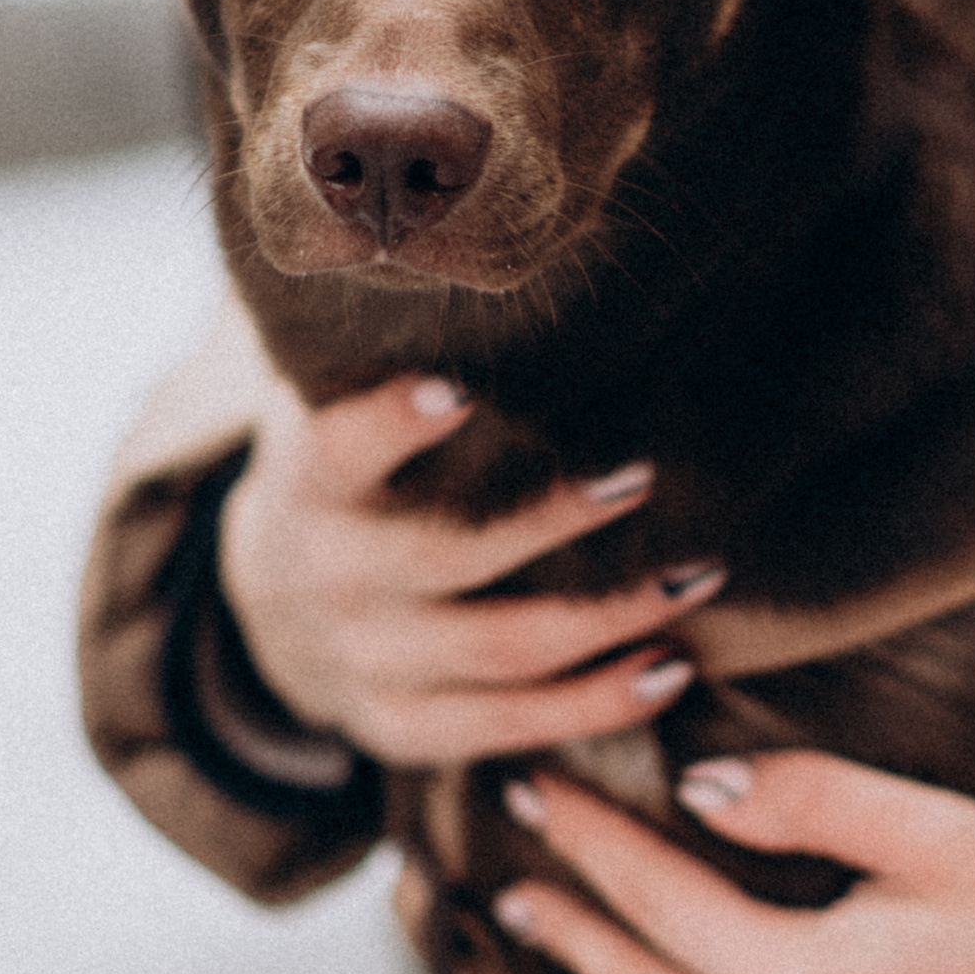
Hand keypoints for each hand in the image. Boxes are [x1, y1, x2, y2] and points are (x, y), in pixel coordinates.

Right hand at [217, 373, 721, 768]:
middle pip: (448, 555)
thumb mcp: (341, 407)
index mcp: (308, 485)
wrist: (276, 612)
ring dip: (608, 615)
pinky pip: (510, 725)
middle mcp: (327, 580)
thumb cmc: (354, 477)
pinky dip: (597, 705)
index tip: (454, 386)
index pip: (340, 448)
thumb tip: (485, 244)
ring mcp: (365, 663)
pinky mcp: (404, 729)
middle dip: (552, 518)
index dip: (391, 423)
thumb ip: (390, 353)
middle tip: (644, 474)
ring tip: (698, 575)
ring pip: (499, 649)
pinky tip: (671, 669)